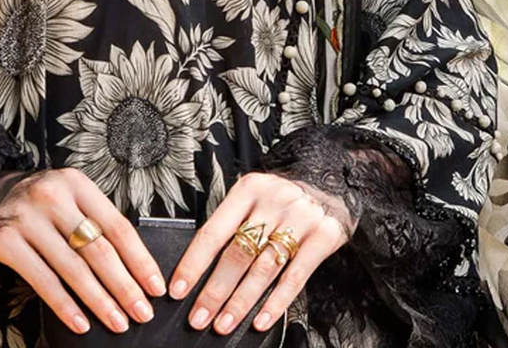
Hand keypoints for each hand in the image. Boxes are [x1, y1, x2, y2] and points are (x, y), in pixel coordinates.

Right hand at [0, 167, 166, 335]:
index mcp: (75, 183)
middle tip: (143, 312)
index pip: (117, 225)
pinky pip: (42, 280)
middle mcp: (52, 196)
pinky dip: (64, 306)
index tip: (156, 285)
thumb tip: (131, 263)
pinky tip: (80, 323)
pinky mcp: (4, 240)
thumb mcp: (63, 194)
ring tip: (118, 322)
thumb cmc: (29, 200)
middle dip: (125, 286)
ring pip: (74, 268)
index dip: (140, 259)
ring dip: (100, 301)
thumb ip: (91, 218)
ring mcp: (27, 218)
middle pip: (98, 250)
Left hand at [168, 172, 354, 333]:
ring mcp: (300, 219)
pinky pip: (295, 277)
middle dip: (214, 291)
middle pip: (237, 253)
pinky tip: (260, 321)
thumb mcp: (253, 198)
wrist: (329, 184)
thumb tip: (199, 267)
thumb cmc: (281, 199)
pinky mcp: (324, 236)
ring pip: (263, 269)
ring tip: (224, 323)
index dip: (194, 263)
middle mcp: (273, 202)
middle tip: (198, 317)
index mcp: (248, 190)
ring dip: (240, 302)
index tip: (178, 289)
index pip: (214, 231)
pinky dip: (275, 303)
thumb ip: (231, 224)